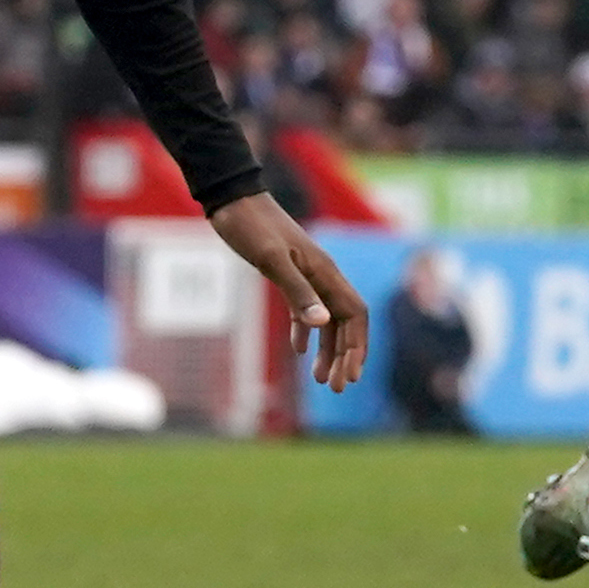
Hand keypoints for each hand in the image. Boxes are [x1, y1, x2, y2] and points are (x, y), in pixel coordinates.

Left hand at [207, 192, 370, 390]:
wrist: (231, 199)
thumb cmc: (250, 227)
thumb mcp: (271, 260)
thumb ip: (297, 291)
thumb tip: (323, 324)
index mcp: (325, 272)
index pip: (355, 315)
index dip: (356, 347)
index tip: (349, 376)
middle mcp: (322, 274)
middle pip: (346, 322)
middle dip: (346, 356)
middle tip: (337, 388)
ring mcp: (307, 274)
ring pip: (327, 319)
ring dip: (328, 349)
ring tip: (321, 380)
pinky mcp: (288, 274)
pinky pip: (306, 309)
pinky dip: (306, 332)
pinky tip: (300, 352)